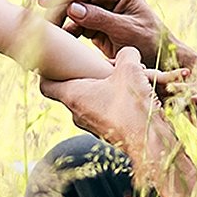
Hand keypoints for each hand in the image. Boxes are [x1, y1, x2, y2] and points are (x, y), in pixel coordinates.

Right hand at [39, 0, 171, 67]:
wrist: (159, 58)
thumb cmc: (149, 43)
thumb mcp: (126, 31)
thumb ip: (100, 19)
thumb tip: (72, 8)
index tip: (43, 3)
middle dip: (55, 8)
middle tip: (38, 23)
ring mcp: (98, 4)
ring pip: (69, 9)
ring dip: (56, 20)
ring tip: (42, 34)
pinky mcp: (92, 18)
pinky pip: (72, 22)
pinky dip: (63, 31)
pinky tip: (52, 41)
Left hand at [39, 47, 164, 158]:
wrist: (151, 144)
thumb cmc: (133, 106)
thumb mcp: (130, 70)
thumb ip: (126, 55)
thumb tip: (127, 52)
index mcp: (73, 96)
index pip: (46, 85)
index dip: (47, 72)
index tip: (54, 63)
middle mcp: (77, 113)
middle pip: (72, 90)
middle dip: (87, 76)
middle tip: (102, 66)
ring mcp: (91, 125)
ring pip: (93, 100)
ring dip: (106, 88)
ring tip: (126, 79)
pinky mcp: (107, 132)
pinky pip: (107, 111)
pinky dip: (117, 101)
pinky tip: (135, 95)